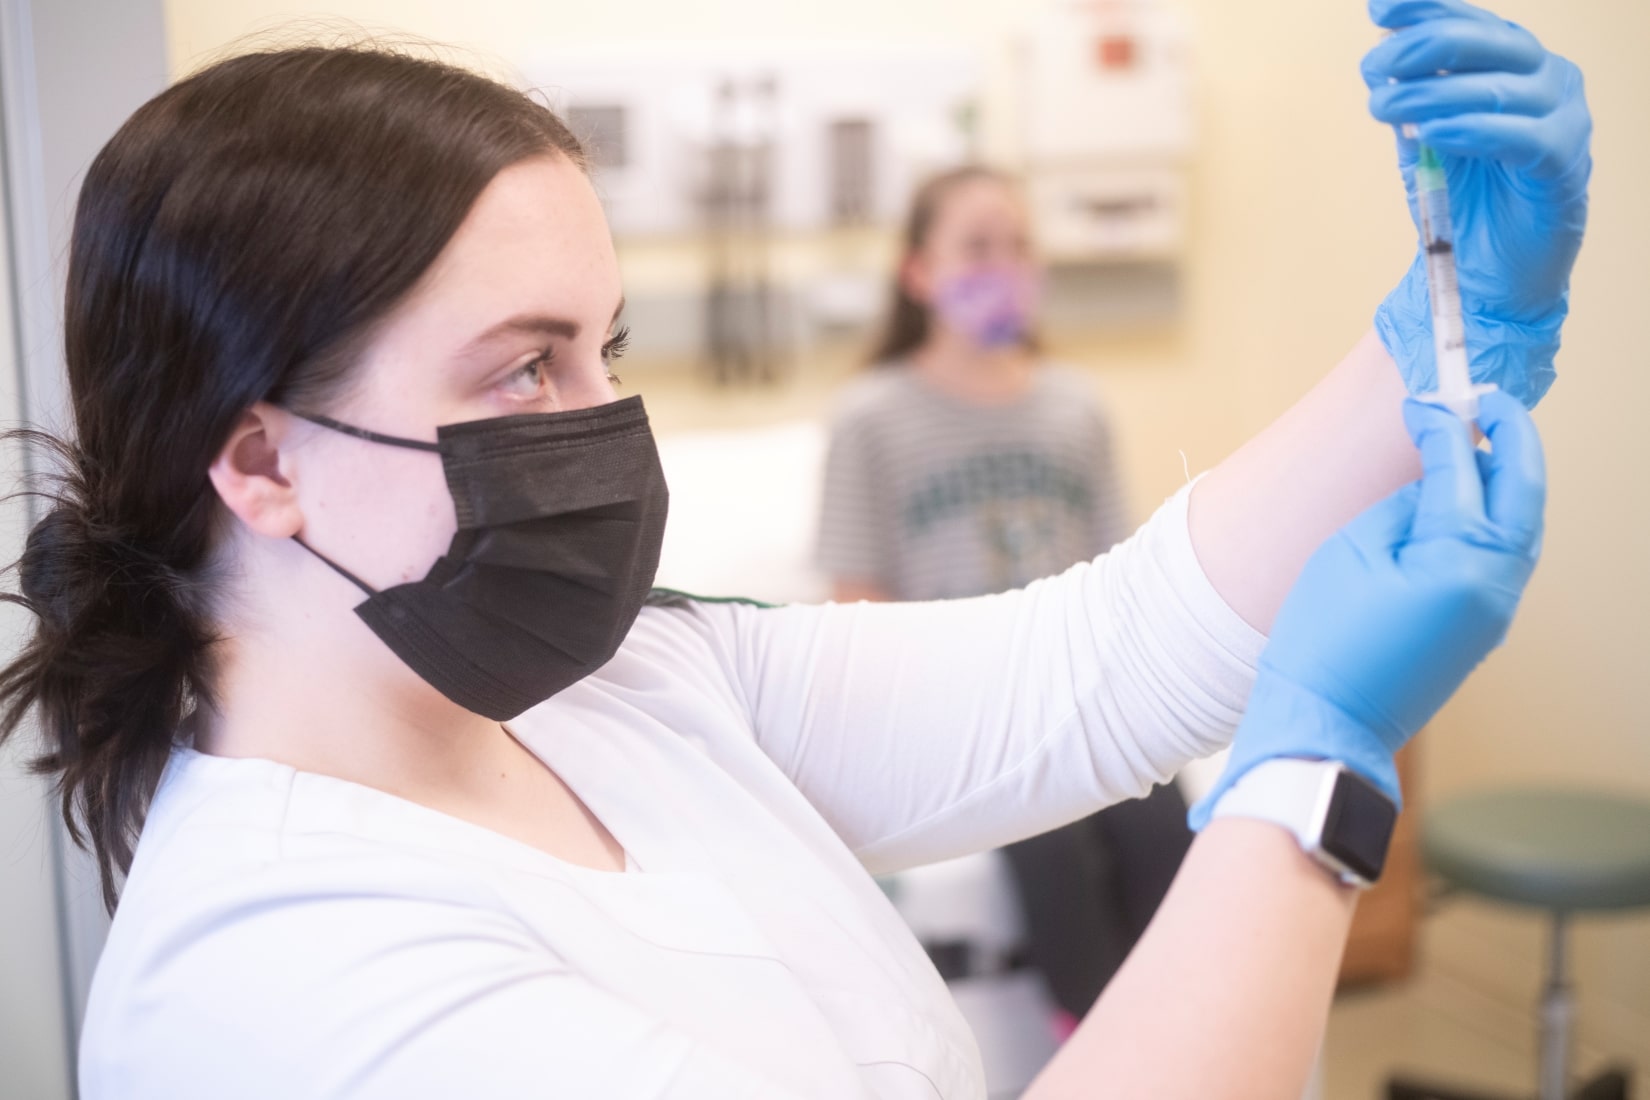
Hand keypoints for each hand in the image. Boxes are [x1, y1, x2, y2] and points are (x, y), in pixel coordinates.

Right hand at [1190, 390, 1544, 826]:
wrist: (1325, 722)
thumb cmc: (1324, 640)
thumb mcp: (1352, 552)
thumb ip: (1405, 507)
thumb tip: (1435, 485)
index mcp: (1461, 562)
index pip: (1465, 468)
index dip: (1449, 423)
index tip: (1431, 397)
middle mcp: (1495, 585)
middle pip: (1522, 491)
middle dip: (1510, 438)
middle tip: (1487, 400)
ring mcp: (1495, 611)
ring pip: (1521, 525)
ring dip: (1506, 477)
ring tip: (1477, 439)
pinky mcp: (1482, 628)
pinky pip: (1502, 557)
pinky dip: (1493, 517)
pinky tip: (1464, 499)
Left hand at [1365, 0, 1590, 407]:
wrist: (1488, 274)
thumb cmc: (1462, 201)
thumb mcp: (1424, 140)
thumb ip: (1409, 100)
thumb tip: (1380, 58)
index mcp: (1517, 65)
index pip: (1473, 23)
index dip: (1427, 10)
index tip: (1378, 9)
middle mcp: (1549, 82)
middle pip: (1492, 44)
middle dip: (1426, 47)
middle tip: (1375, 65)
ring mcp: (1564, 121)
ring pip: (1501, 90)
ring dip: (1434, 96)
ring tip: (1385, 106)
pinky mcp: (1563, 166)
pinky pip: (1520, 138)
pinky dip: (1472, 131)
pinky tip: (1430, 135)